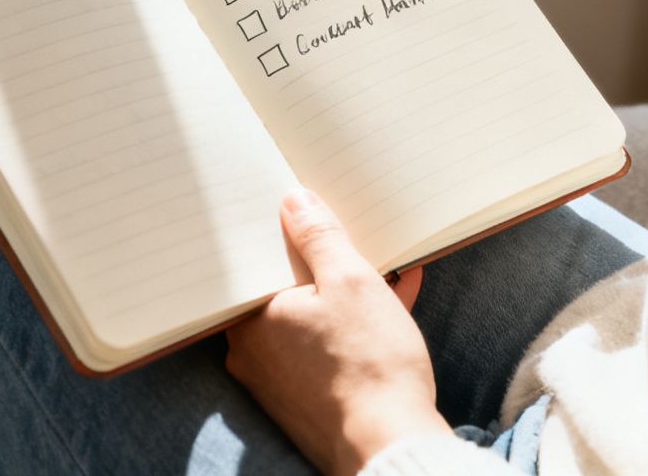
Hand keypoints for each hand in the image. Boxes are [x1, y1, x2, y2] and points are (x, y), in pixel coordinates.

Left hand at [225, 189, 446, 474]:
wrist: (392, 446)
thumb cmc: (369, 364)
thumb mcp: (350, 281)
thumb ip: (319, 237)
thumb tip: (294, 201)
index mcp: (251, 321)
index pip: (255, 262)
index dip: (282, 234)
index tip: (303, 212)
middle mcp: (255, 353)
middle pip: (286, 290)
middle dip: (325, 262)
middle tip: (351, 233)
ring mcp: (282, 380)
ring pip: (313, 318)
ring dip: (348, 292)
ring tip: (389, 263)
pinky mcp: (311, 399)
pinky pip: (329, 346)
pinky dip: (356, 325)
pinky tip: (396, 297)